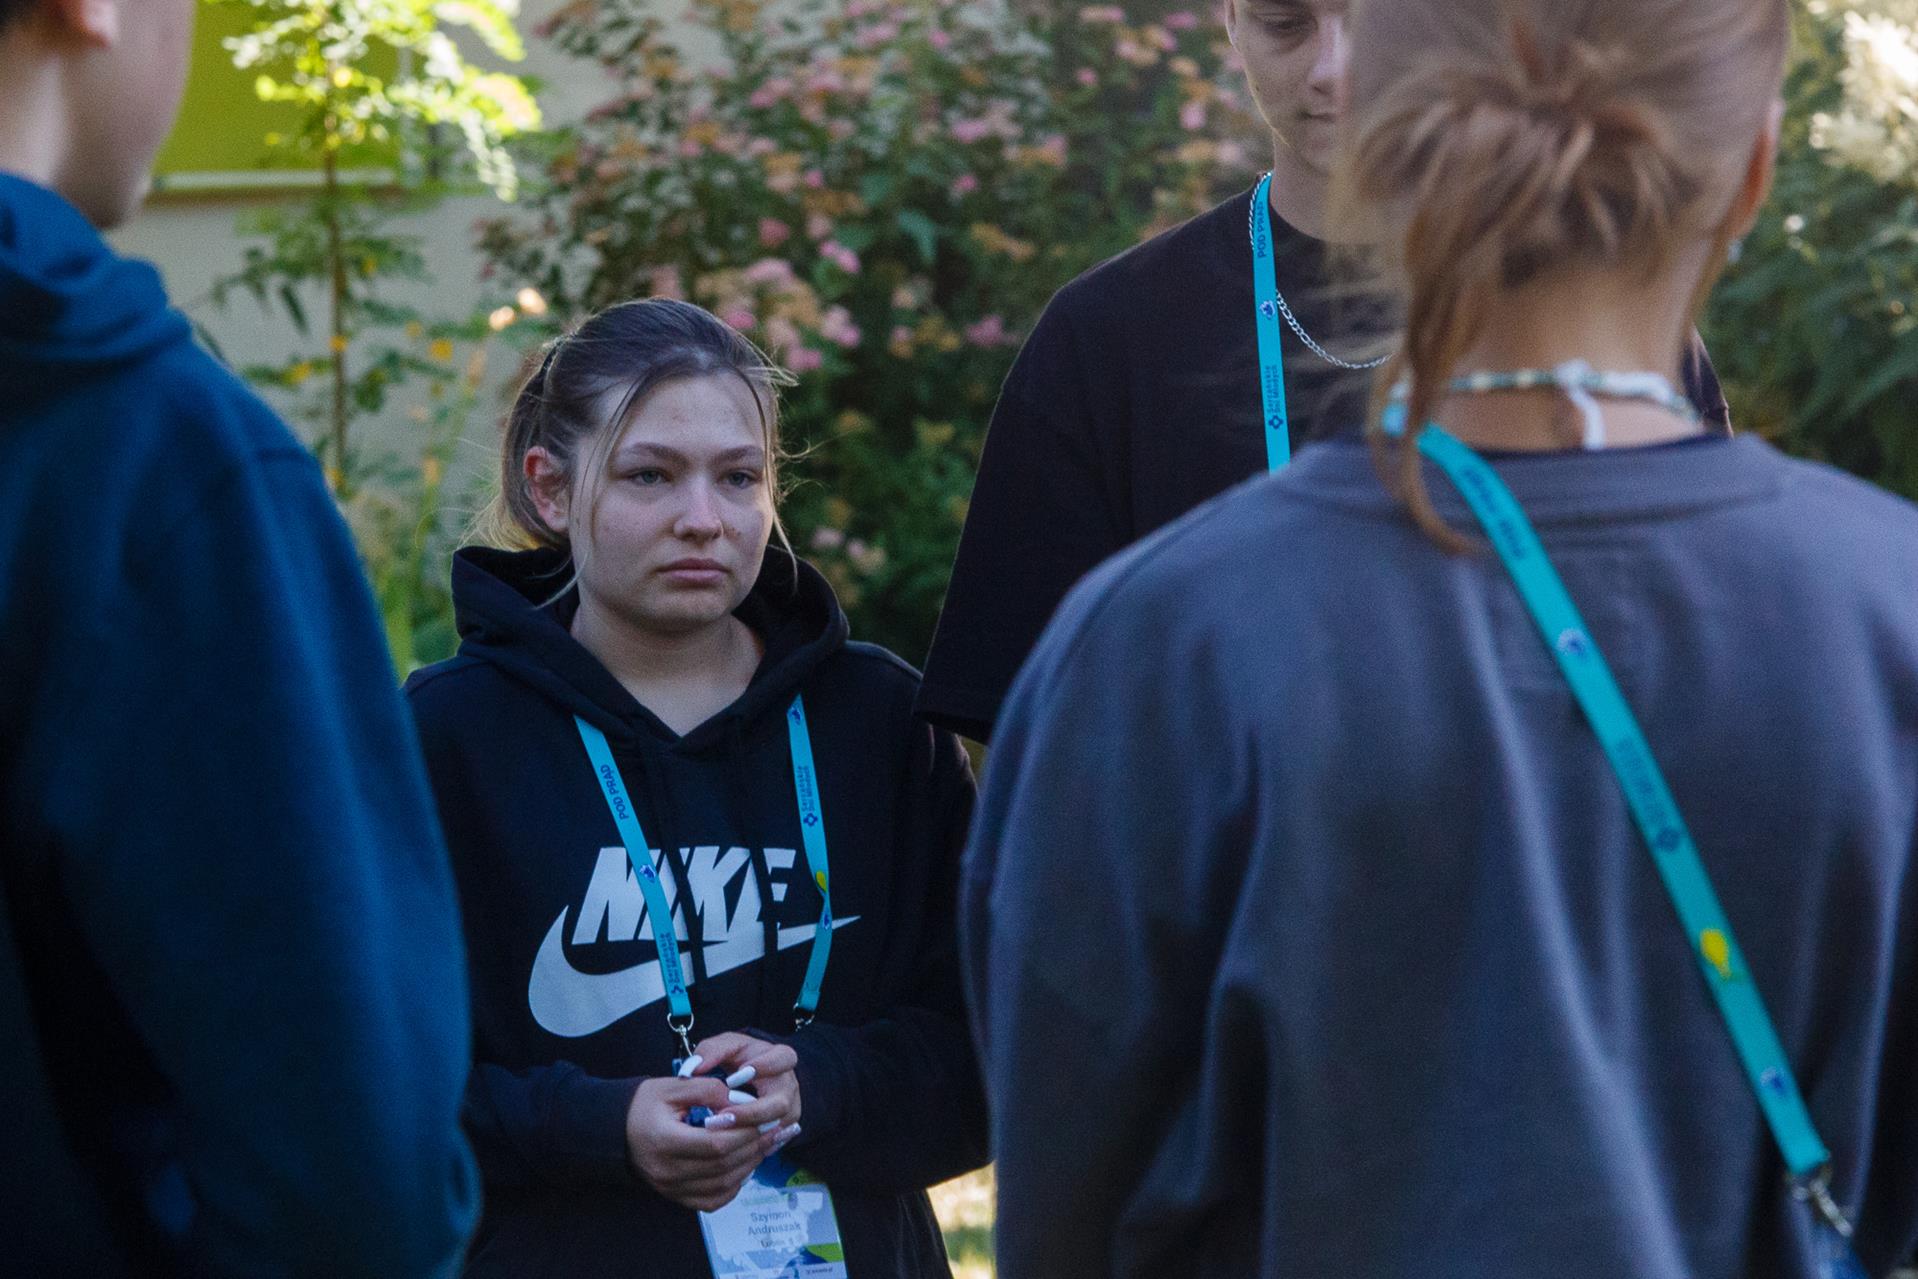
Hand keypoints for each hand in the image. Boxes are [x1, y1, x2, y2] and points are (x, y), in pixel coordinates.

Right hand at [624, 1075, 777, 1212]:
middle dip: (754, 1146)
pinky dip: (734, 1184)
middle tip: (776, 1130)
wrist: (617, 1131)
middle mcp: (667, 1172)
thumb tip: (740, 1100)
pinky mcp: (676, 1197)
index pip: (716, 1144)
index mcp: (665, 1142)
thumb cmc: (644, 1105)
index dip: (745, 1132)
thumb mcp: (672, 1086)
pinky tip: (745, 1165)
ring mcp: (671, 1189)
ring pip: (722, 1184)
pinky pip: (713, 1199)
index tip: (765, 1117)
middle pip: (723, 1166)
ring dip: (749, 1164)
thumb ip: (707, 1089)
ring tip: (767, 1144)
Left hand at [692, 1032, 802, 1136]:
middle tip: (723, 1115)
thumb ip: (710, 1051)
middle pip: (781, 1102)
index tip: (738, 1074)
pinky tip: (729, 1148)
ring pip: (776, 1126)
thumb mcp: (725, 1046)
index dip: (765, 1066)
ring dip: (748, 1132)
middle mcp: (789, 1085)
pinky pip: (770, 1141)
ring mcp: (789, 1108)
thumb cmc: (739, 1057)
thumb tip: (695, 1069)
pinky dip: (751, 1145)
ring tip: (720, 1133)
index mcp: (781, 1057)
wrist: (751, 1075)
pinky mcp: (782, 1128)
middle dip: (752, 1112)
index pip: (784, 1058)